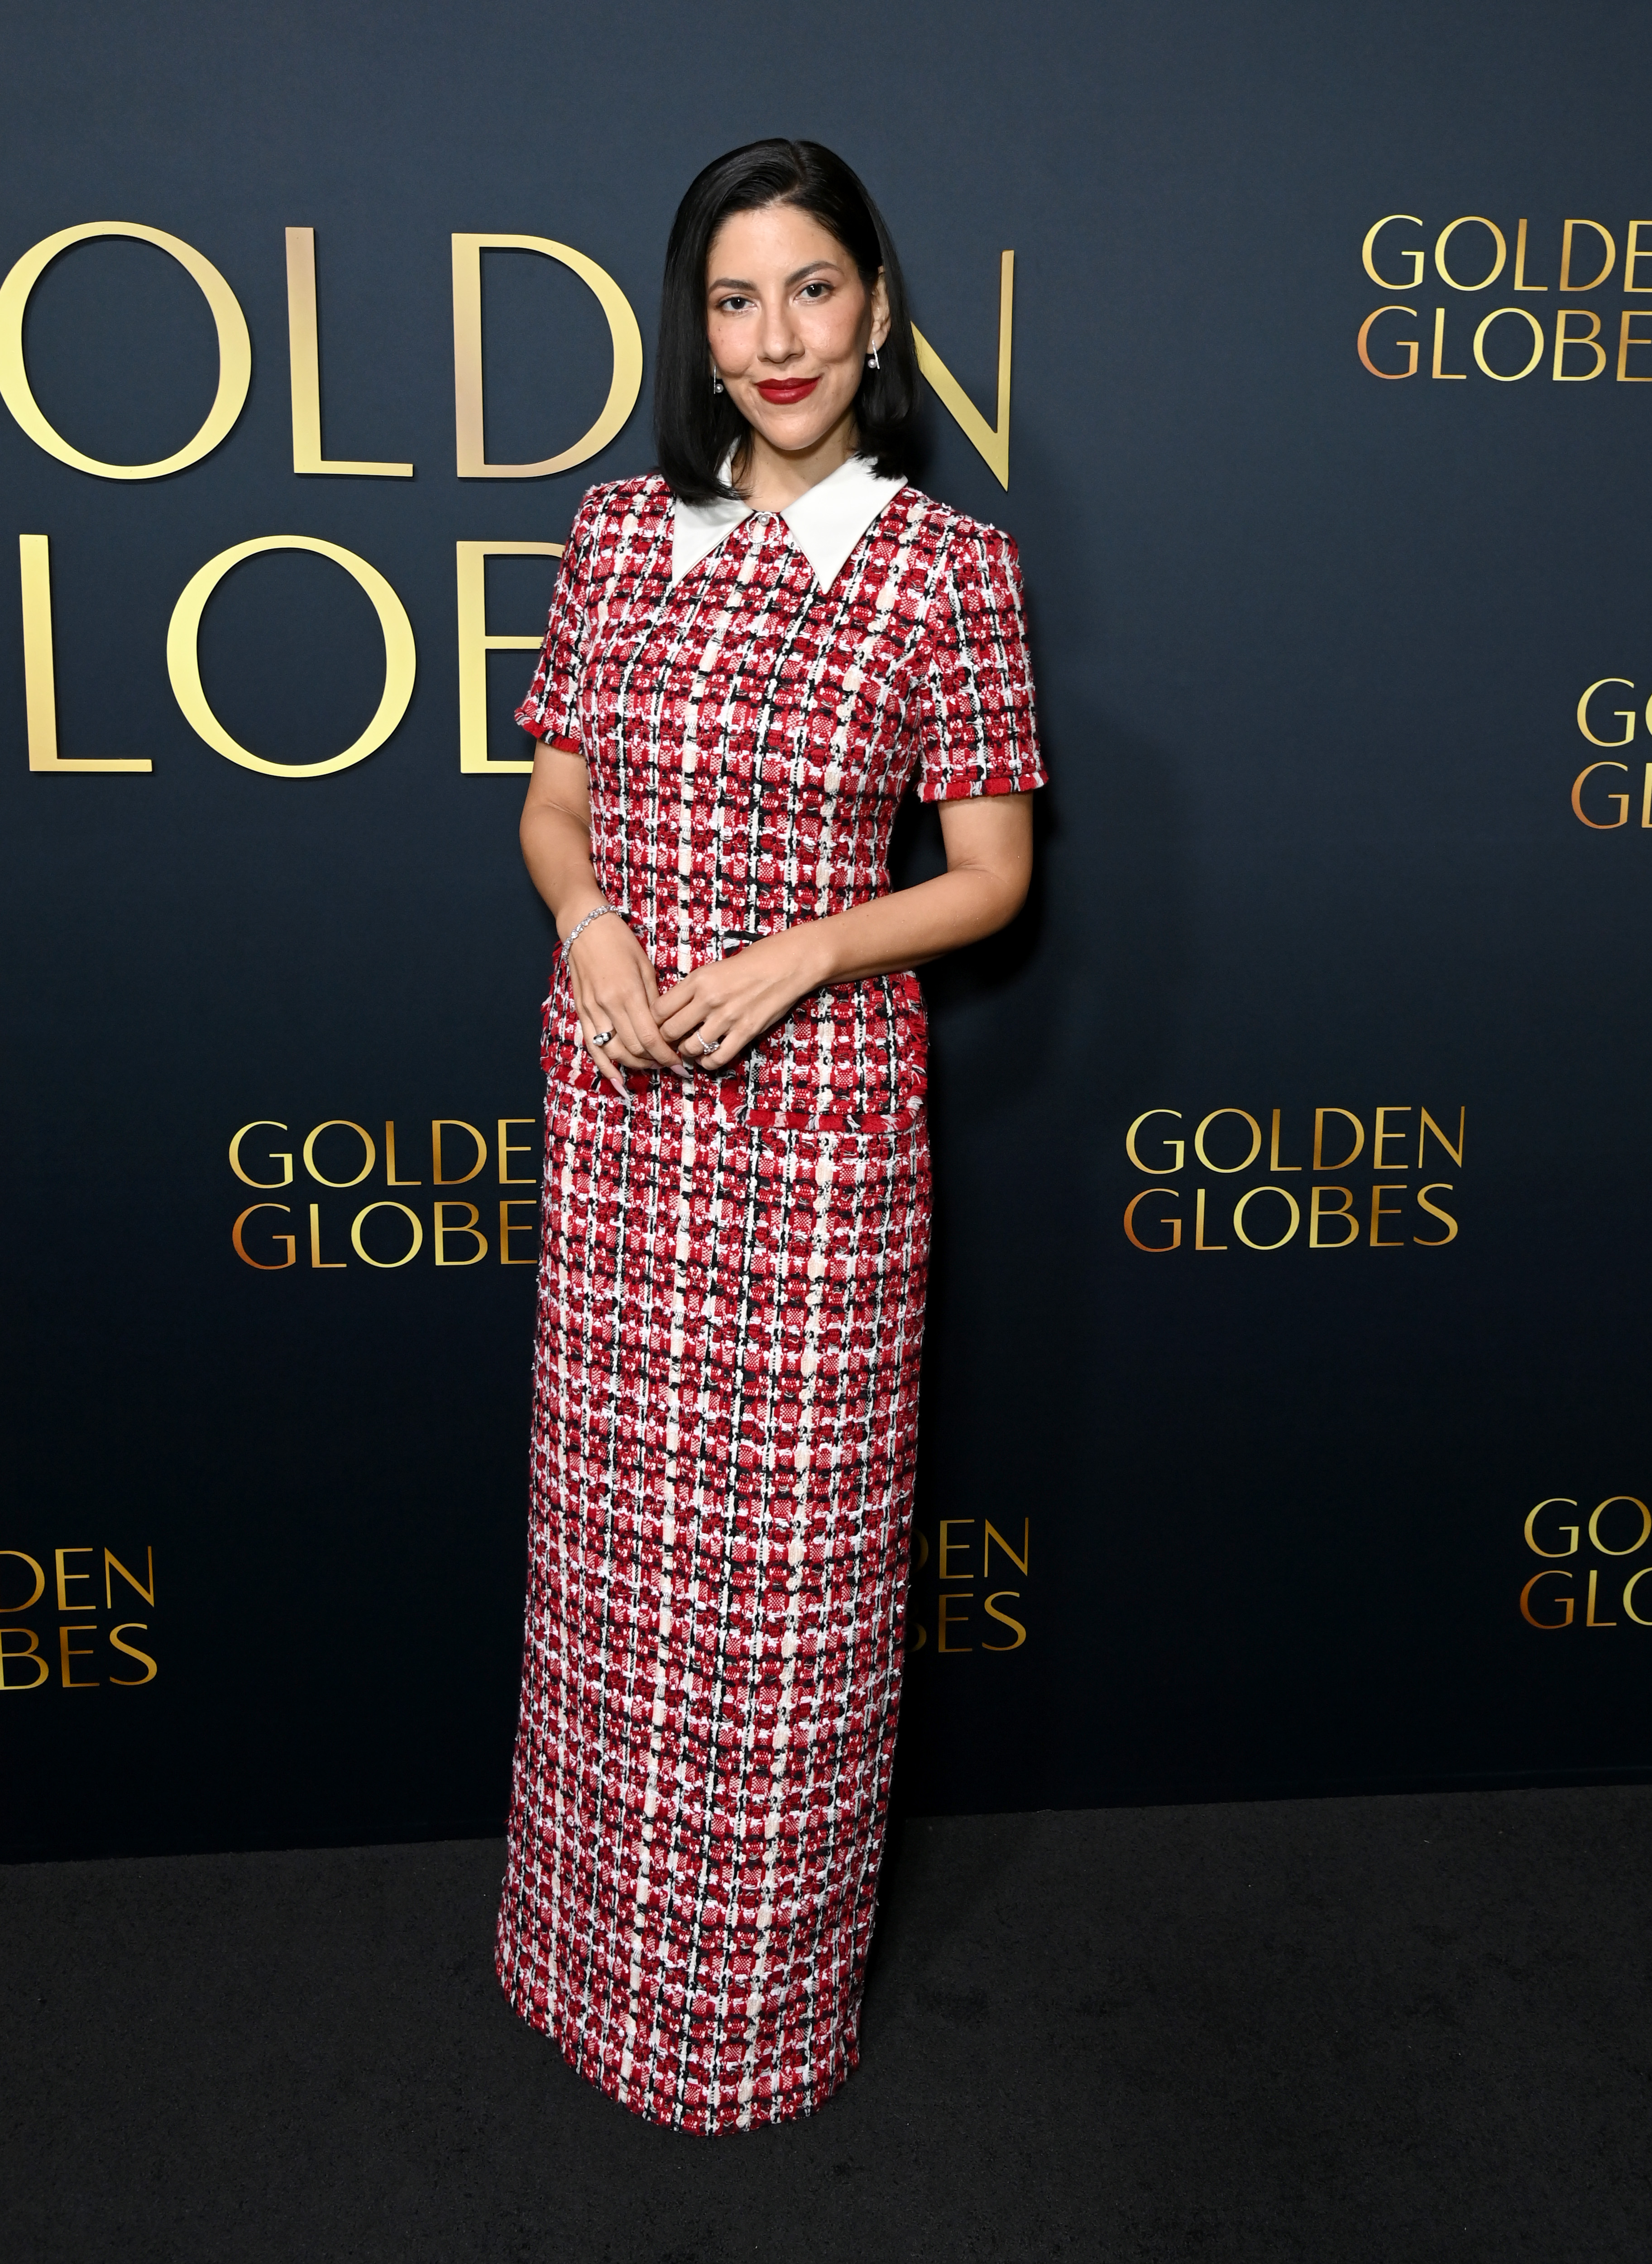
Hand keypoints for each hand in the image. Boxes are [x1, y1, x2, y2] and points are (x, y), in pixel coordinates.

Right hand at [565, 913, 685, 1089]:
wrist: (584, 927)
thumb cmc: (620, 942)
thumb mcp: (645, 967)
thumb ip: (653, 1000)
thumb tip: (665, 1027)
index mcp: (629, 993)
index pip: (650, 1037)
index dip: (666, 1055)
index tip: (680, 1062)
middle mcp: (608, 1006)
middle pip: (634, 1048)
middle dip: (654, 1062)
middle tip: (670, 1065)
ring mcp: (592, 1011)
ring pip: (614, 1051)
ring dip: (634, 1065)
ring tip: (651, 1067)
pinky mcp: (581, 1012)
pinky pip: (592, 1047)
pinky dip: (605, 1067)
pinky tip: (617, 1082)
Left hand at [654, 931, 822, 1069]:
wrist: (786, 965)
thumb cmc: (750, 964)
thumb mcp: (713, 969)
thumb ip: (692, 989)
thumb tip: (671, 1012)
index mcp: (697, 980)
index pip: (659, 1009)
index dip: (655, 1021)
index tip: (661, 1024)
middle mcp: (709, 999)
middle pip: (670, 1031)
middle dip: (667, 1040)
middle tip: (672, 1041)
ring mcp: (727, 1017)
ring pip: (690, 1048)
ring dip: (687, 1052)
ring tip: (690, 1049)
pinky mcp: (745, 1032)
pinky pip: (717, 1058)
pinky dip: (707, 1062)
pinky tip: (707, 1058)